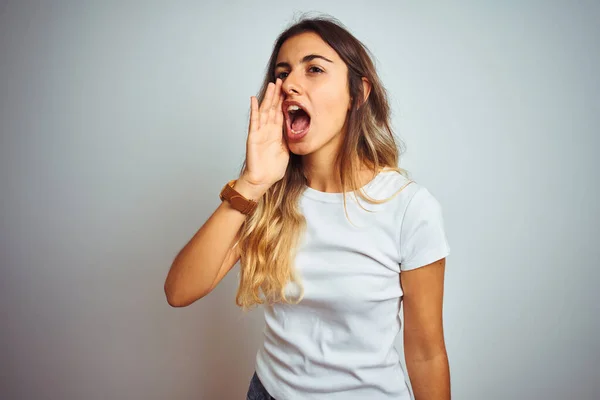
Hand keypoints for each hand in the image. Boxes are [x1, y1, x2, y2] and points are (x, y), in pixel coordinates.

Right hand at [240, 78, 288, 195]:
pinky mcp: (253, 136)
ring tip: (271, 85)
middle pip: (273, 108)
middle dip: (277, 94)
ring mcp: (260, 132)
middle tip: (281, 80)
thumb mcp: (287, 151)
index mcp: (277, 133)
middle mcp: (268, 130)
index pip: (281, 113)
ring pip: (264, 110)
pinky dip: (254, 109)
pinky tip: (254, 99)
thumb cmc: (273, 169)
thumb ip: (290, 140)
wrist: (262, 180)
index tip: (289, 90)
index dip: (284, 101)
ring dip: (268, 97)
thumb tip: (299, 132)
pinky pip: (254, 120)